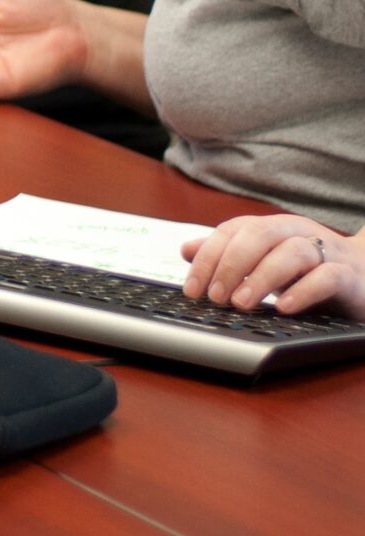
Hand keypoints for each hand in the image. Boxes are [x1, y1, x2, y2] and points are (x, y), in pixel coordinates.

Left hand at [182, 215, 364, 317]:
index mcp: (274, 228)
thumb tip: (186, 250)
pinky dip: (304, 290)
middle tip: (215, 297)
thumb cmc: (308, 272)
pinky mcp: (350, 277)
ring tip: (242, 304)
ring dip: (263, 277)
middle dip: (232, 265)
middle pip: (260, 235)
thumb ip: (228, 255)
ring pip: (293, 252)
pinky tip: (283, 307)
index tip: (193, 289)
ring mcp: (327, 253)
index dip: (208, 257)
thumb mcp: (265, 262)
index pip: (233, 231)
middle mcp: (299, 234)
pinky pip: (328, 277)